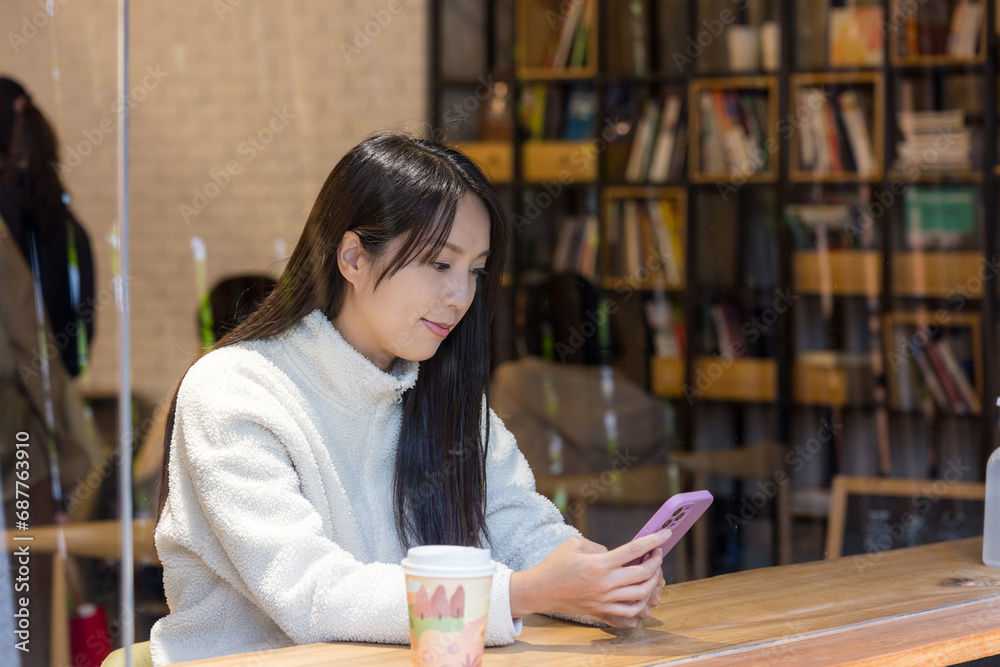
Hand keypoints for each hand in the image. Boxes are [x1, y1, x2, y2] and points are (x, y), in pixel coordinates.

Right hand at [510, 529, 668, 628]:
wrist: (541, 590)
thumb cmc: (555, 564)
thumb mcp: (575, 544)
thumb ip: (599, 546)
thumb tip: (614, 554)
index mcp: (599, 563)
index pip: (634, 550)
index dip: (654, 541)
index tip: (666, 534)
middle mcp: (605, 583)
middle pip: (643, 573)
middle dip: (656, 561)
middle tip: (657, 552)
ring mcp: (605, 599)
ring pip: (642, 593)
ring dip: (652, 581)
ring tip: (651, 571)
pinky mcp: (602, 610)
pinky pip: (631, 611)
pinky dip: (642, 602)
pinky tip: (642, 592)